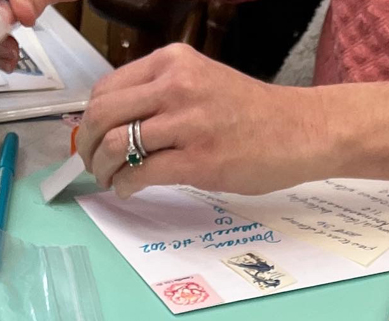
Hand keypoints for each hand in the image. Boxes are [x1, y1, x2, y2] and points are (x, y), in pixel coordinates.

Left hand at [76, 44, 334, 197]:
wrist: (303, 129)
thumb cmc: (250, 113)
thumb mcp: (200, 83)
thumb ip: (158, 95)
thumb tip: (111, 123)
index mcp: (173, 62)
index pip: (106, 89)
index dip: (88, 120)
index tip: (89, 140)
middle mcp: (176, 85)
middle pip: (101, 116)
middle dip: (86, 147)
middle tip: (91, 165)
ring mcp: (187, 123)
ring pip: (114, 144)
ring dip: (102, 169)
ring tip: (109, 180)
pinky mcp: (198, 160)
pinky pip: (140, 174)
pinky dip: (124, 186)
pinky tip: (129, 190)